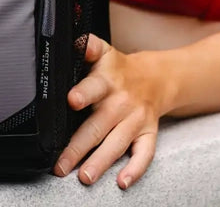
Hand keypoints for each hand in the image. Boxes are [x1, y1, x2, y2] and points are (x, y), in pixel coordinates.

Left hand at [54, 35, 165, 188]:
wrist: (157, 78)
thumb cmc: (119, 68)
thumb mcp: (103, 51)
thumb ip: (86, 46)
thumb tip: (70, 39)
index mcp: (107, 80)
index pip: (94, 85)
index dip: (83, 92)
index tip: (72, 100)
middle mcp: (121, 101)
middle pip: (99, 125)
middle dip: (79, 145)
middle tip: (62, 163)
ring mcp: (135, 120)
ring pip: (117, 143)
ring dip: (100, 162)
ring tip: (84, 177)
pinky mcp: (148, 134)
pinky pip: (144, 154)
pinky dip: (135, 169)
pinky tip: (122, 181)